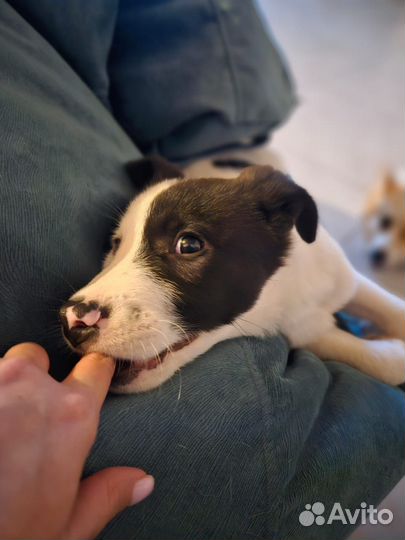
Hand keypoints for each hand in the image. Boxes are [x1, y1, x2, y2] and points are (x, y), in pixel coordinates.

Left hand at [0, 343, 153, 539]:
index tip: (91, 378)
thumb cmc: (8, 535)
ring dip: (1, 387)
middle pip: (37, 358)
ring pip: (2, 367)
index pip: (96, 367)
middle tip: (22, 415)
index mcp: (71, 415)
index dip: (95, 372)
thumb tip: (143, 481)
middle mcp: (30, 386)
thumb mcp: (65, 529)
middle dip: (33, 378)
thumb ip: (106, 495)